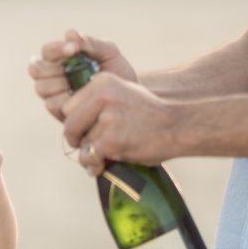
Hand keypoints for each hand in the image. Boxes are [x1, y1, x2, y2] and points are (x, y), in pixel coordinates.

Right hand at [27, 29, 136, 123]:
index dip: (56, 49)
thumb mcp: (109, 54)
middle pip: (36, 69)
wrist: (131, 101)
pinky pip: (52, 105)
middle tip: (74, 68)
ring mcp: (54, 95)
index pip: (47, 51)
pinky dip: (66, 100)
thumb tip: (69, 34)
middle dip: (54, 68)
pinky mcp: (60, 113)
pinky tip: (83, 98)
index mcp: (61, 58)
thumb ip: (91, 43)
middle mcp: (53, 76)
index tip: (74, 49)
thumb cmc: (118, 73)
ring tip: (82, 84)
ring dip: (59, 84)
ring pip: (41, 87)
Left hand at [60, 71, 178, 176]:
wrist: (178, 127)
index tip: (85, 131)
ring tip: (103, 158)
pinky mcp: (110, 141)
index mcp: (102, 81)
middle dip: (76, 139)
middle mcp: (102, 96)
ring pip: (81, 143)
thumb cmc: (150, 114)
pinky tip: (102, 167)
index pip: (69, 106)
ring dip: (89, 154)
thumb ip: (98, 100)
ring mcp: (106, 119)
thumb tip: (70, 119)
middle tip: (87, 148)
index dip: (75, 121)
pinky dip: (93, 166)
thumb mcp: (124, 92)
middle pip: (69, 124)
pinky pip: (89, 157)